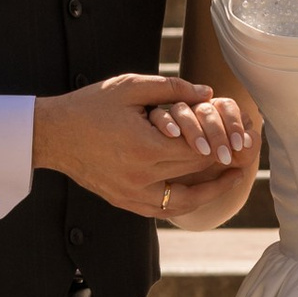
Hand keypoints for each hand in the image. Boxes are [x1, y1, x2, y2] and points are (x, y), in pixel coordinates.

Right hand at [32, 74, 251, 218]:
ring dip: (209, 192)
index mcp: (145, 147)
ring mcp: (131, 193)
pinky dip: (182, 203)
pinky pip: (160, 210)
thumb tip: (207, 92)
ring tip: (230, 180)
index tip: (241, 137)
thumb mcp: (130, 87)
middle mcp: (140, 176)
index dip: (222, 143)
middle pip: (193, 172)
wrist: (53, 134)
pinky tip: (197, 193)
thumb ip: (171, 88)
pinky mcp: (122, 201)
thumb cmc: (90, 105)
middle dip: (221, 163)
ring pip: (182, 201)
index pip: (197, 149)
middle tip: (245, 155)